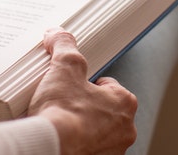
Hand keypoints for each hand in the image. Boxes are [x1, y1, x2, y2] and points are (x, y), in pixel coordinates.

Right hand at [29, 28, 137, 154]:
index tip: (72, 86)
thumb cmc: (63, 111)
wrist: (51, 148)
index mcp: (125, 102)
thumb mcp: (64, 66)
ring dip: (83, 127)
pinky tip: (63, 139)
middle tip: (65, 104)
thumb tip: (57, 34)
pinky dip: (79, 144)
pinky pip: (90, 149)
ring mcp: (113, 149)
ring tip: (61, 123)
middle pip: (103, 110)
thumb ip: (64, 45)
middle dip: (86, 106)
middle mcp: (126, 129)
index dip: (86, 83)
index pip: (108, 85)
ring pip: (97, 132)